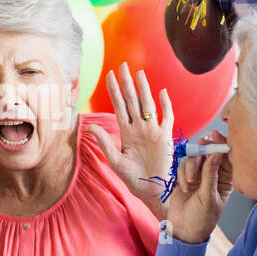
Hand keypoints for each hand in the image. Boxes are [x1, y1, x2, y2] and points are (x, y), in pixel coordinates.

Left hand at [87, 63, 173, 217]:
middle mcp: (139, 128)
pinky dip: (166, 105)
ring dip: (143, 89)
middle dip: (127, 83)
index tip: (109, 74)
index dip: (114, 90)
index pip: (119, 106)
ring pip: (147, 104)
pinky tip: (162, 92)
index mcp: (126, 132)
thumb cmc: (133, 178)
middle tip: (123, 65)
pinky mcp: (165, 137)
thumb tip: (89, 126)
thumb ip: (104, 142)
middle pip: (132, 100)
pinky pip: (167, 117)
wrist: (151, 190)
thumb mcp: (114, 161)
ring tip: (139, 73)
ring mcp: (152, 131)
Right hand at [166, 141, 232, 243]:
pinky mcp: (184, 176)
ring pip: (195, 157)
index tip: (216, 136)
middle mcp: (213, 174)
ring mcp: (198, 175)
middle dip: (204, 150)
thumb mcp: (208, 198)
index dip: (222, 144)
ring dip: (191, 167)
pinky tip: (183, 188)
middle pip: (210, 152)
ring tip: (189, 183)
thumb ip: (211, 175)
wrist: (183, 231)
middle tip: (200, 149)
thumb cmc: (201, 219)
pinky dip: (182, 174)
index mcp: (226, 179)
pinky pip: (183, 164)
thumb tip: (216, 153)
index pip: (227, 157)